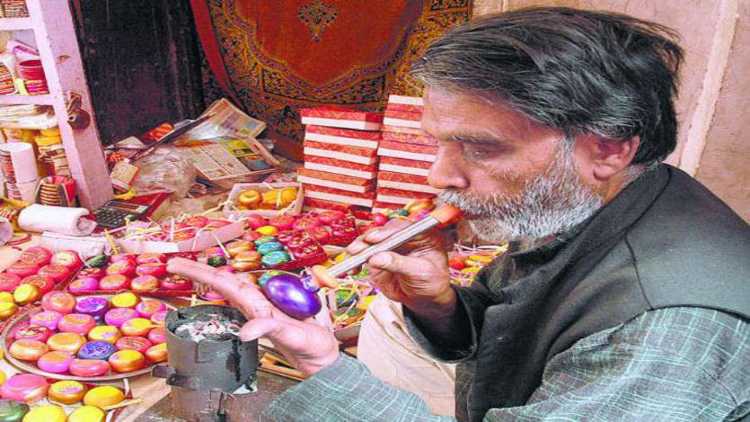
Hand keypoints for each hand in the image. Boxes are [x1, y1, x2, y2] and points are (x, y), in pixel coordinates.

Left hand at [167, 258, 338, 375]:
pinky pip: (264, 287)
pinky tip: (242, 277)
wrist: (322, 355)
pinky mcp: (281, 304)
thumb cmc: (306, 347)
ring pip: (238, 284)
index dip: (200, 273)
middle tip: (174, 262)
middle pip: (223, 283)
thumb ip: (267, 330)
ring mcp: (266, 304)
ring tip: (193, 267)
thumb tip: (244, 332)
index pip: (222, 285)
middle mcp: (256, 304)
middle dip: (199, 272)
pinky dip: (250, 280)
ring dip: (216, 275)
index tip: (176, 266)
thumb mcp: (289, 337)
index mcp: (255, 307)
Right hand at [346, 219, 455, 315]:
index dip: (389, 231)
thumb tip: (378, 258)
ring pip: (371, 241)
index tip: (377, 237)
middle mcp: (403, 236)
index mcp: (421, 234)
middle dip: (371, 238)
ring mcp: (389, 246)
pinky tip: (354, 267)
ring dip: (360, 246)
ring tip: (354, 253)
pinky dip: (356, 260)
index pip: (403, 228)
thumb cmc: (431, 282)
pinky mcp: (377, 256)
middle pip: (384, 231)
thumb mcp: (421, 272)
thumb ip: (400, 264)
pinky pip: (363, 255)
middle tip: (363, 245)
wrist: (423, 298)